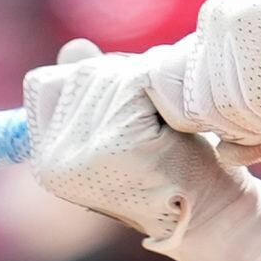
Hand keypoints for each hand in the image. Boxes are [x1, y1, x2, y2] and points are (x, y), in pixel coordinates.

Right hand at [24, 41, 260, 260]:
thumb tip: (74, 46)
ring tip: (168, 123)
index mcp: (47, 162)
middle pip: (85, 75)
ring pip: (113, 75)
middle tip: (160, 118)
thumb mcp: (124, 128)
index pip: (50, 83)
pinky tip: (176, 123)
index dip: (97, 82)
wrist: (213, 214)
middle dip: (128, 79)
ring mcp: (82, 155)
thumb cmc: (173, 169)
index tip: (132, 110)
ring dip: (151, 84)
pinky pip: (138, 83)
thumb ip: (93, 90)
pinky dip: (164, 91)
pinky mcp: (117, 145)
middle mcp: (54, 161)